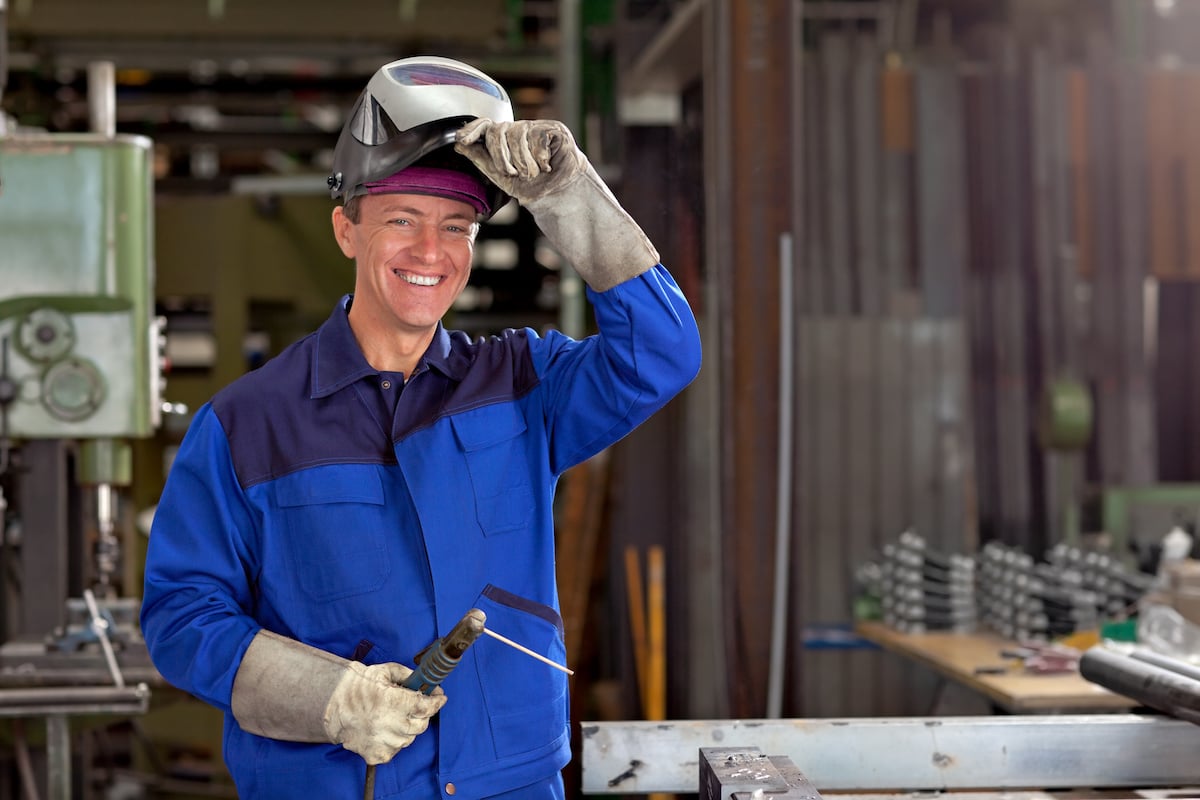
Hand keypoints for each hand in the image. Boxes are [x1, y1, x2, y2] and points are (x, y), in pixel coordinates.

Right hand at [231, 631, 444, 764]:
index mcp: (393, 701)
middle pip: (421, 724)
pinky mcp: (376, 754)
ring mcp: (383, 742)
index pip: (425, 706)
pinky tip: (384, 729)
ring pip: (409, 738)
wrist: (333, 706)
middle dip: (421, 714)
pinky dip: (394, 741)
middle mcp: (390, 724)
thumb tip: (424, 681)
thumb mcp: (384, 671)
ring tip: (393, 717)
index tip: (440, 697)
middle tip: (414, 705)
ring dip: (407, 728)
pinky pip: (396, 750)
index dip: (436, 702)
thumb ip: (407, 674)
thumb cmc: (360, 686)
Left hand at [456, 117, 658, 290]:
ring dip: (522, 159)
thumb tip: (460, 144)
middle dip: (501, 154)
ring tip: (534, 174)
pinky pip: (538, 133)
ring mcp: (541, 130)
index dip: (474, 129)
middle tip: (514, 173)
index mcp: (510, 145)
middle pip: (500, 129)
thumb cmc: (541, 198)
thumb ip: (484, 161)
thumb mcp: (506, 180)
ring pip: (517, 132)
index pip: (488, 127)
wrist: (569, 206)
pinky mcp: (558, 131)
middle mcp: (524, 134)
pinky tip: (547, 166)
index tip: (461, 139)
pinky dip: (539, 154)